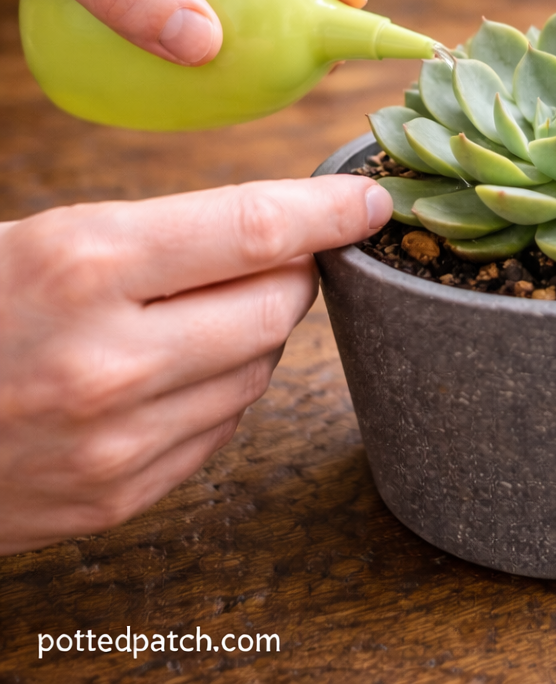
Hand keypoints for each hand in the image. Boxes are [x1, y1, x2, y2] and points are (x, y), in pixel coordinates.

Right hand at [0, 174, 390, 555]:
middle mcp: (109, 357)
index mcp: (83, 264)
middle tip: (272, 257)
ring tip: (192, 316)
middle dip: (291, 274)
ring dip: (251, 335)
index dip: (328, 212)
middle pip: (277, 305)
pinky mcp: (120, 494)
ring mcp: (117, 439)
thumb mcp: (44, 240)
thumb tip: (277, 235)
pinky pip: (222, 427)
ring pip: (258, 370)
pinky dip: (219, 390)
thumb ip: (161, 238)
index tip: (368, 202)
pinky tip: (171, 372)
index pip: (255, 228)